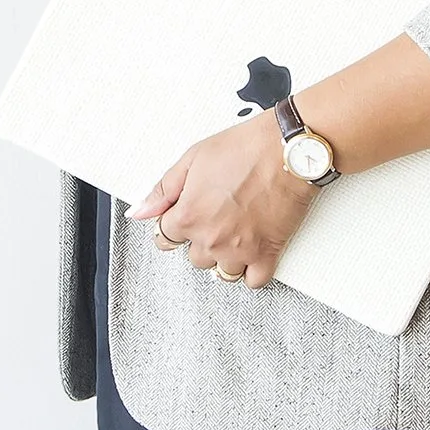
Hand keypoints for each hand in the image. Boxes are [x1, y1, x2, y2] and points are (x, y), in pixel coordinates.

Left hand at [131, 112, 313, 288]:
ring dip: (225, 256)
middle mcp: (211, 238)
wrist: (289, 150)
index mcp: (188, 215)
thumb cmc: (247, 148)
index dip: (171, 228)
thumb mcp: (192, 158)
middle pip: (194, 258)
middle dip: (201, 241)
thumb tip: (140, 211)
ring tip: (234, 232)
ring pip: (222, 272)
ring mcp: (239, 250)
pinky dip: (252, 271)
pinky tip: (251, 253)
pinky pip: (253, 281)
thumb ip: (163, 190)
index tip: (180, 224)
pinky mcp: (267, 253)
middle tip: (216, 218)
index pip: (164, 239)